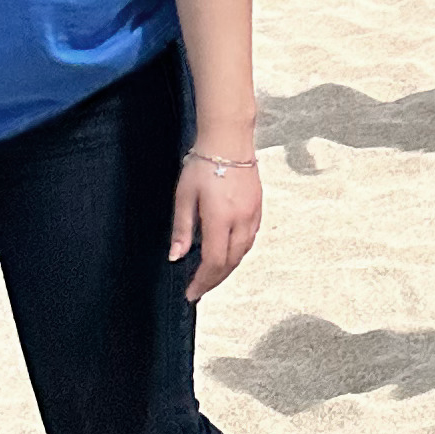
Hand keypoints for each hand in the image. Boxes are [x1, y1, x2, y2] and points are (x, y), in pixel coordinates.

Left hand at [169, 152, 261, 303]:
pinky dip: (238, 251)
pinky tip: (228, 252)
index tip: (191, 293)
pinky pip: (250, 238)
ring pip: (243, 252)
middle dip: (215, 279)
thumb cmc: (203, 165)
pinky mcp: (258, 207)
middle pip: (231, 261)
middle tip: (199, 288)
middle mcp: (241, 220)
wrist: (229, 141)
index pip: (213, 261)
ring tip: (212, 274)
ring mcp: (253, 214)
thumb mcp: (183, 197)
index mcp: (220, 219)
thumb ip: (182, 229)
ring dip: (228, 267)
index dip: (202, 281)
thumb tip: (176, 256)